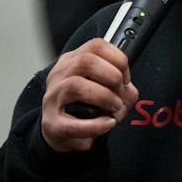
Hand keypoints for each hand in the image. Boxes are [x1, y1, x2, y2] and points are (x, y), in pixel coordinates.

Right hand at [40, 38, 137, 153]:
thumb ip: (123, 89)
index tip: (126, 78)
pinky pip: (73, 124)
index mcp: (72, 61)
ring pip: (75, 85)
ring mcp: (53, 98)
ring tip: (114, 108)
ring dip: (104, 97)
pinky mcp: (53, 124)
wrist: (63, 136)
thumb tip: (128, 91)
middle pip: (86, 61)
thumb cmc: (86, 110)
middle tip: (120, 95)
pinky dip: (96, 125)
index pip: (96, 45)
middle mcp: (60, 75)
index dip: (118, 59)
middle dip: (112, 77)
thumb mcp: (107, 93)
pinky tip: (107, 124)